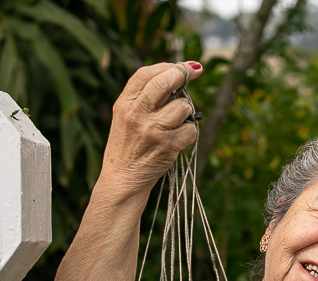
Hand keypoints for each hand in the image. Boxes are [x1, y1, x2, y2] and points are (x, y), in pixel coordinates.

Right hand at [98, 62, 202, 198]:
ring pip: (183, 106)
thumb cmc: (128, 144)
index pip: (146, 74)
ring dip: (186, 112)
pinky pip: (190, 130)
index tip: (185, 65)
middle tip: (195, 72)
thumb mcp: (125, 115)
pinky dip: (189, 132)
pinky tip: (178, 138)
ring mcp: (153, 130)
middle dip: (183, 73)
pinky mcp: (168, 146)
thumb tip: (176, 75)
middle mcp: (137, 113)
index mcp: (124, 103)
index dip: (169, 65)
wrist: (122, 178)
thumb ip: (144, 96)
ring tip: (175, 122)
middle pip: (165, 82)